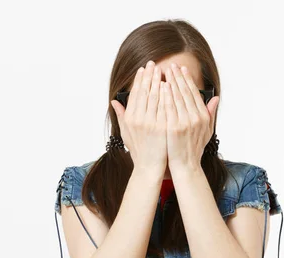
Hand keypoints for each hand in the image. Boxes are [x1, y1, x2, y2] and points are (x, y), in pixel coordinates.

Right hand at [110, 60, 167, 176]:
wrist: (150, 167)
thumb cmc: (140, 151)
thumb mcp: (126, 133)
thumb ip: (121, 116)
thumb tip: (114, 101)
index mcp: (129, 119)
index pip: (135, 94)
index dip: (139, 80)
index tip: (144, 69)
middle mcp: (137, 120)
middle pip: (144, 92)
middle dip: (149, 76)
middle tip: (153, 63)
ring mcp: (150, 123)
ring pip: (154, 97)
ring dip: (158, 81)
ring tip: (163, 70)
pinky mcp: (161, 127)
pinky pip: (164, 107)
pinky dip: (166, 95)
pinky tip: (169, 85)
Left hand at [163, 63, 219, 170]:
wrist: (186, 166)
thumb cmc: (194, 149)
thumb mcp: (206, 131)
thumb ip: (210, 113)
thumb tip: (216, 98)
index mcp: (203, 116)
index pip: (194, 93)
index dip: (188, 80)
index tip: (182, 69)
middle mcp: (196, 118)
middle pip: (185, 92)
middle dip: (178, 77)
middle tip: (171, 65)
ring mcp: (185, 122)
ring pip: (177, 97)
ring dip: (170, 82)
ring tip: (164, 71)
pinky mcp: (174, 128)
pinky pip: (169, 108)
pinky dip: (165, 96)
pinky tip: (161, 87)